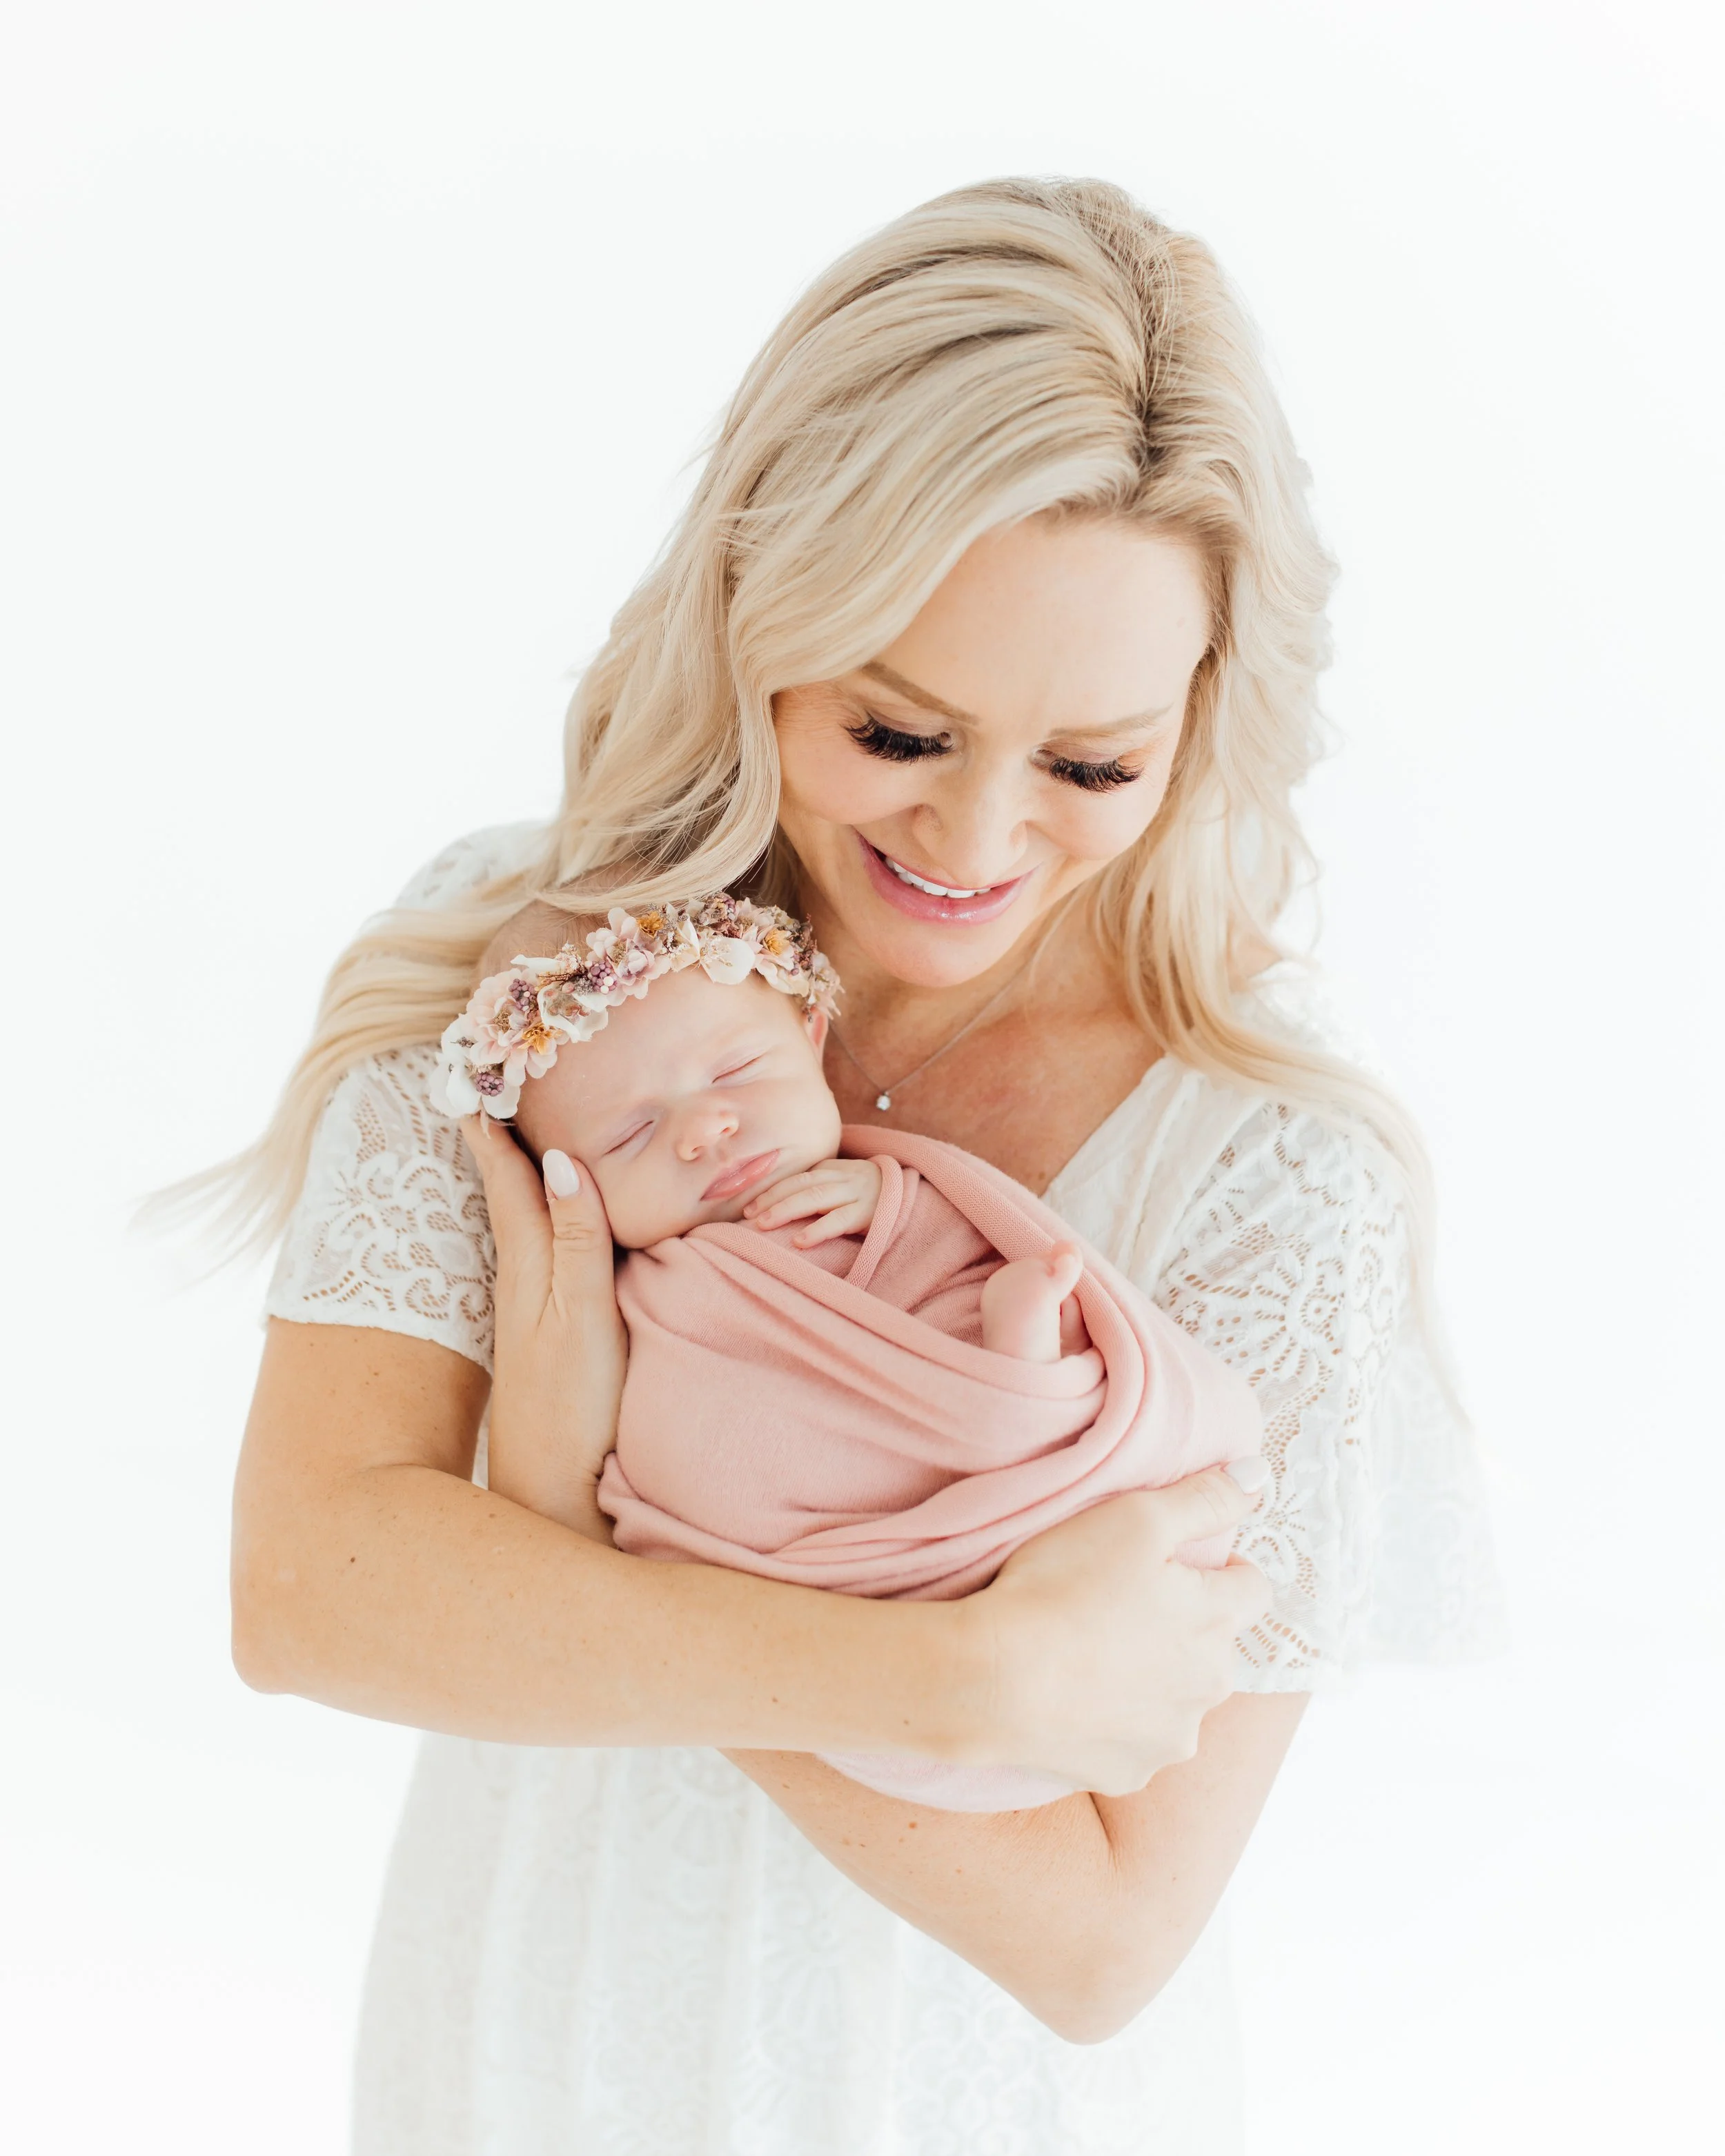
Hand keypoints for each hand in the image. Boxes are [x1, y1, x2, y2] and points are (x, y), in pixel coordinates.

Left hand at [461, 1118, 627, 1539]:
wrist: (554, 1497)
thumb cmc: (572, 1408)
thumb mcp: (582, 1315)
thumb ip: (579, 1237)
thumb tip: (560, 1156)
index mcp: (529, 1265)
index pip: (507, 1175)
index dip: (493, 1122)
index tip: (478, 1063)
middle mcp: (523, 1280)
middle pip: (508, 1191)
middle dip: (501, 1135)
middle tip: (494, 1077)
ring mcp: (532, 1311)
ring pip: (523, 1222)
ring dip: (519, 1174)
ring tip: (520, 1131)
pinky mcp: (549, 1337)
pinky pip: (545, 1252)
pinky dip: (545, 1218)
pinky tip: (554, 1226)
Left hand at [742, 1157, 883, 1247]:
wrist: (914, 1196)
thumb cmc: (870, 1198)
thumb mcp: (844, 1186)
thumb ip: (818, 1190)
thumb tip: (776, 1208)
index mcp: (834, 1171)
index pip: (796, 1178)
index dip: (770, 1191)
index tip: (748, 1208)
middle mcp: (843, 1178)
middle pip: (801, 1185)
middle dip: (772, 1199)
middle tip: (748, 1216)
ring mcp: (857, 1194)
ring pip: (816, 1198)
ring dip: (786, 1210)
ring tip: (764, 1224)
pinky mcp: (869, 1214)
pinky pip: (840, 1220)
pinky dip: (818, 1230)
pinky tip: (800, 1241)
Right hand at [961, 1467, 1274, 1795]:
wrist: (991, 1680)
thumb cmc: (1062, 1588)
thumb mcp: (1136, 1517)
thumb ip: (1205, 1497)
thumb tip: (1259, 1479)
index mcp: (1217, 1622)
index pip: (1253, 1587)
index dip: (1217, 1567)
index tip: (1169, 1563)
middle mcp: (1209, 1689)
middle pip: (1215, 1646)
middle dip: (1183, 1625)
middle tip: (1119, 1603)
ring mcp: (1169, 1738)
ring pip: (1178, 1698)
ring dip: (1153, 1677)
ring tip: (1092, 1652)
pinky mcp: (1127, 1773)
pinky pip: (1135, 1740)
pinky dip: (1115, 1720)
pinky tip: (1075, 1696)